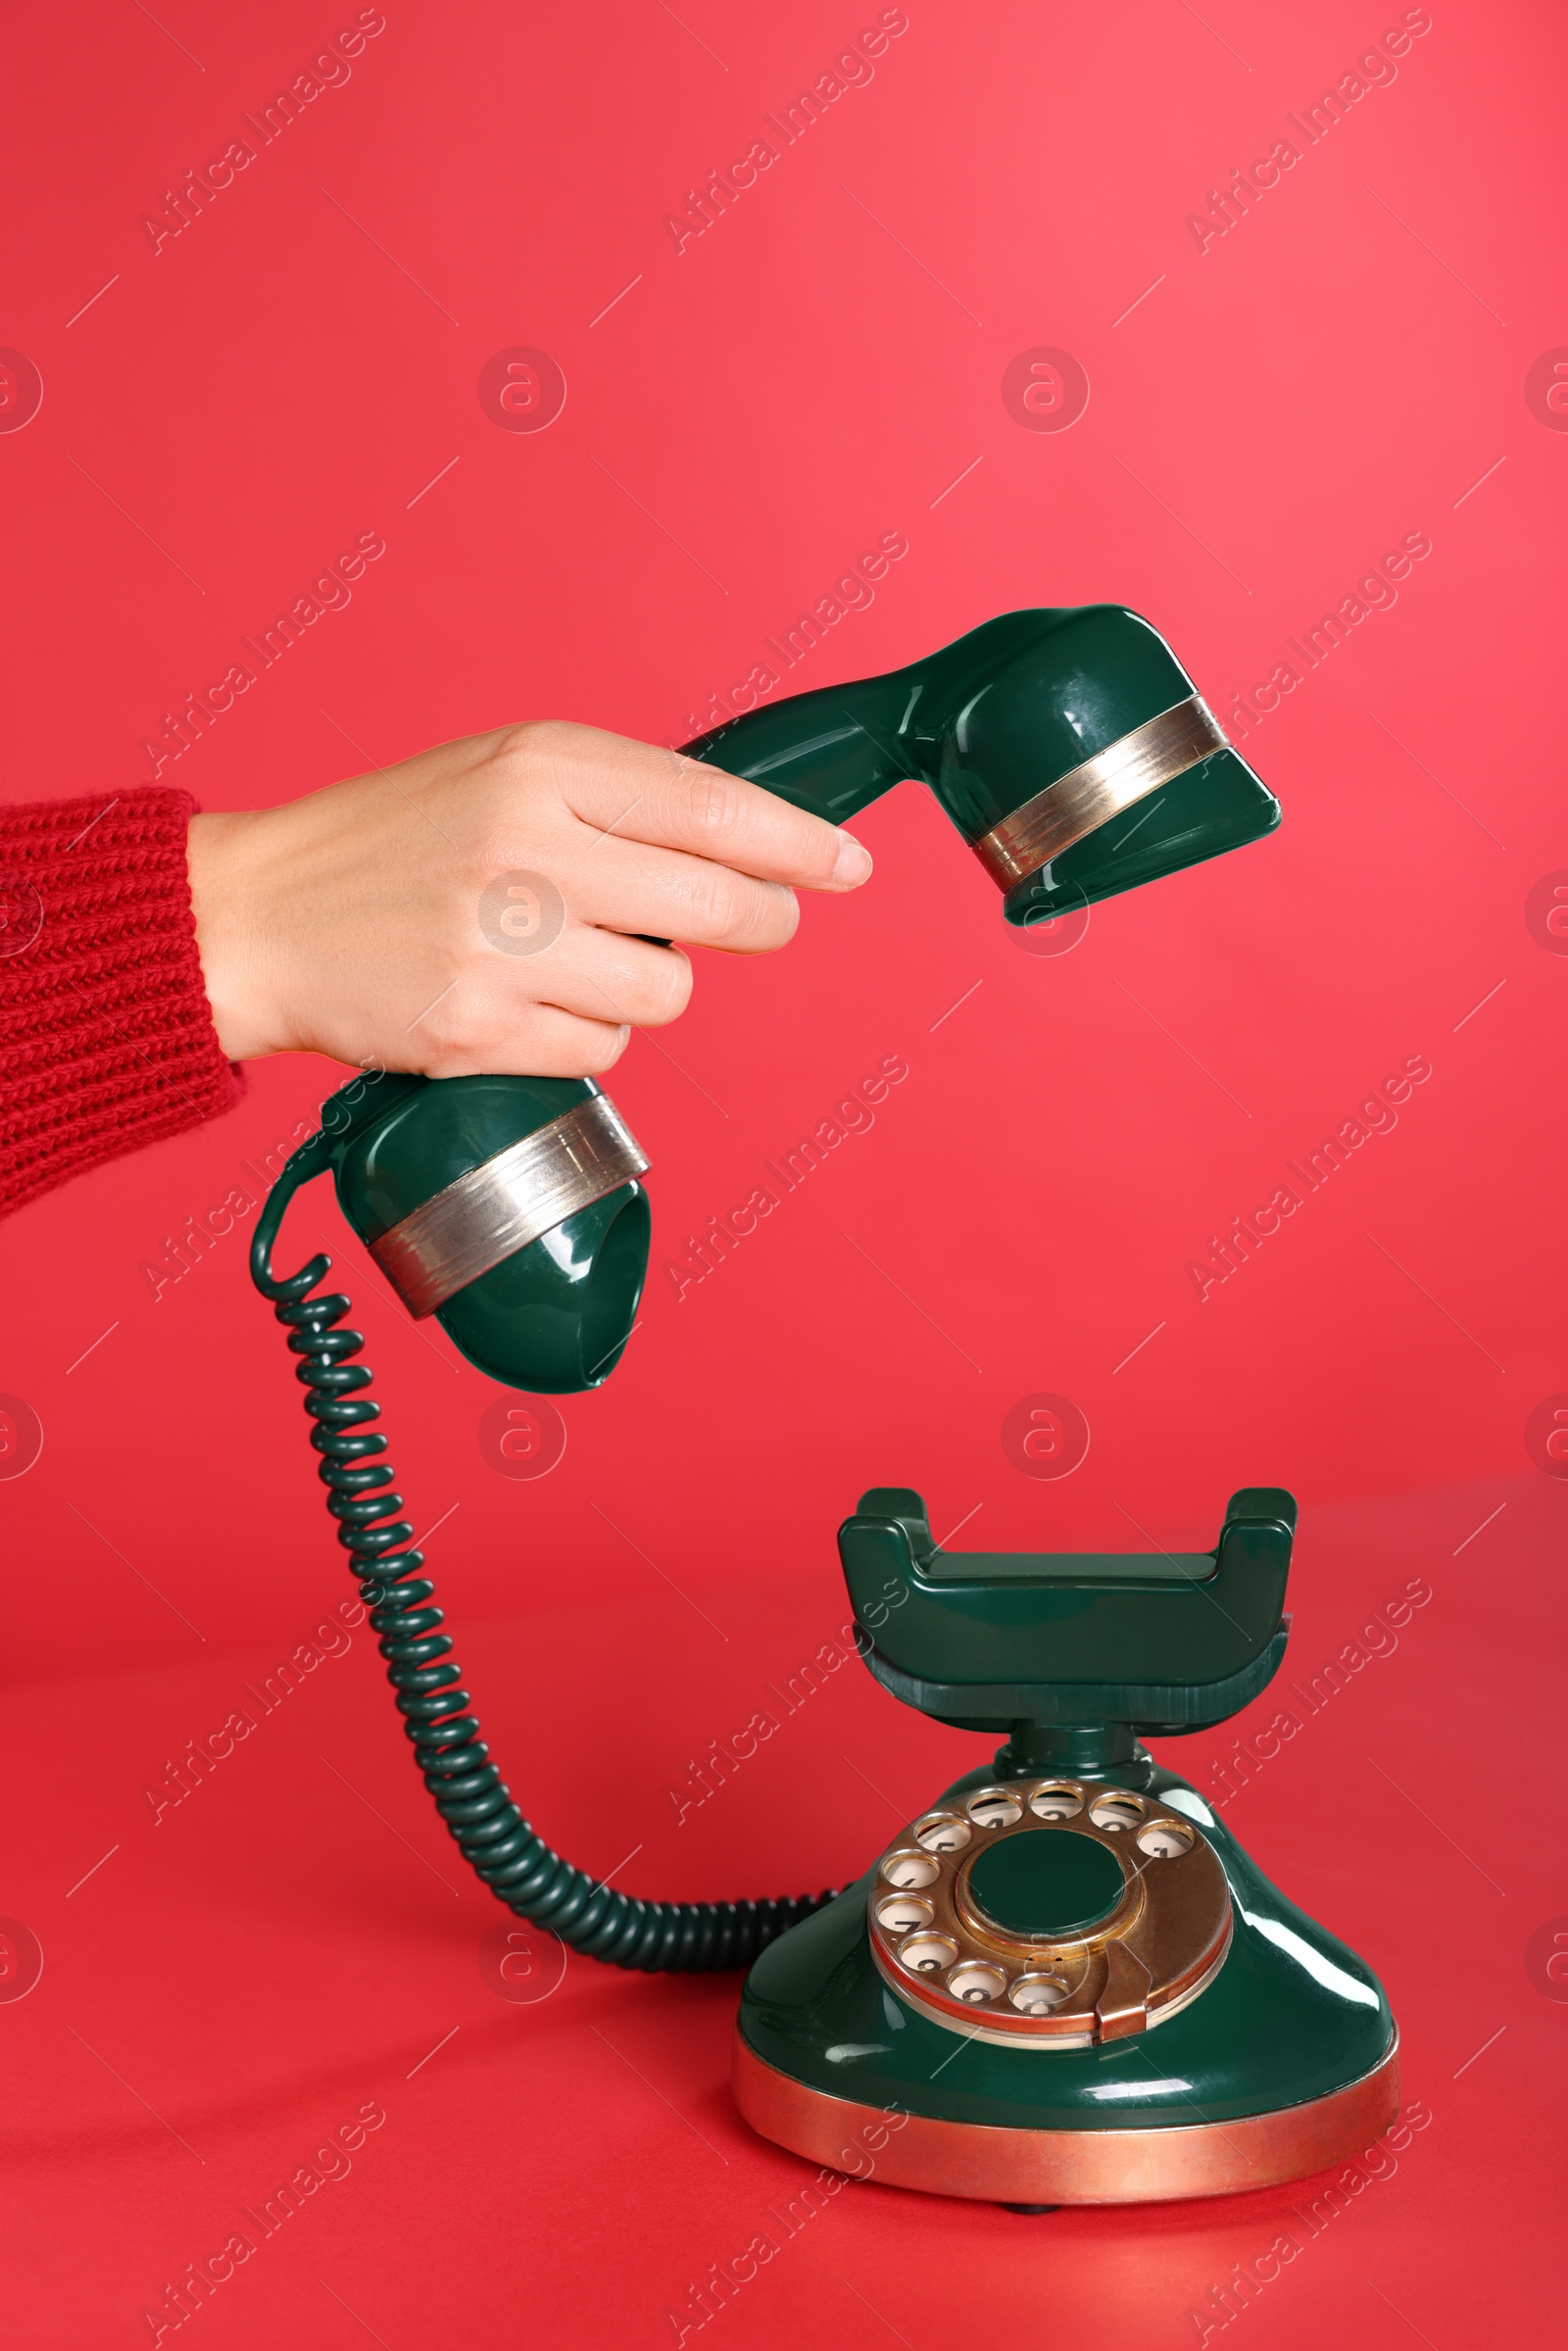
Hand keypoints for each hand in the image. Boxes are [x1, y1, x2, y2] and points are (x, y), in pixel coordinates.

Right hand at [186, 721, 871, 1075]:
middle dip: (761, 921)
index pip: (712, 807)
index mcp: (541, 766)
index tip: (848, 865)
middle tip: (765, 923)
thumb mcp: (499, 774)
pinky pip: (602, 1053)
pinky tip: (525, 1005)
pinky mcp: (479, 1030)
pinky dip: (584, 1038)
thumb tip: (747, 849)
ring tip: (577, 961)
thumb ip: (614, 800)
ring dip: (647, 989)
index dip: (798, 845)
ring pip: (666, 993)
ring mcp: (504, 945)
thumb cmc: (392, 844)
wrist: (257, 917)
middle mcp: (528, 849)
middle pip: (715, 904)